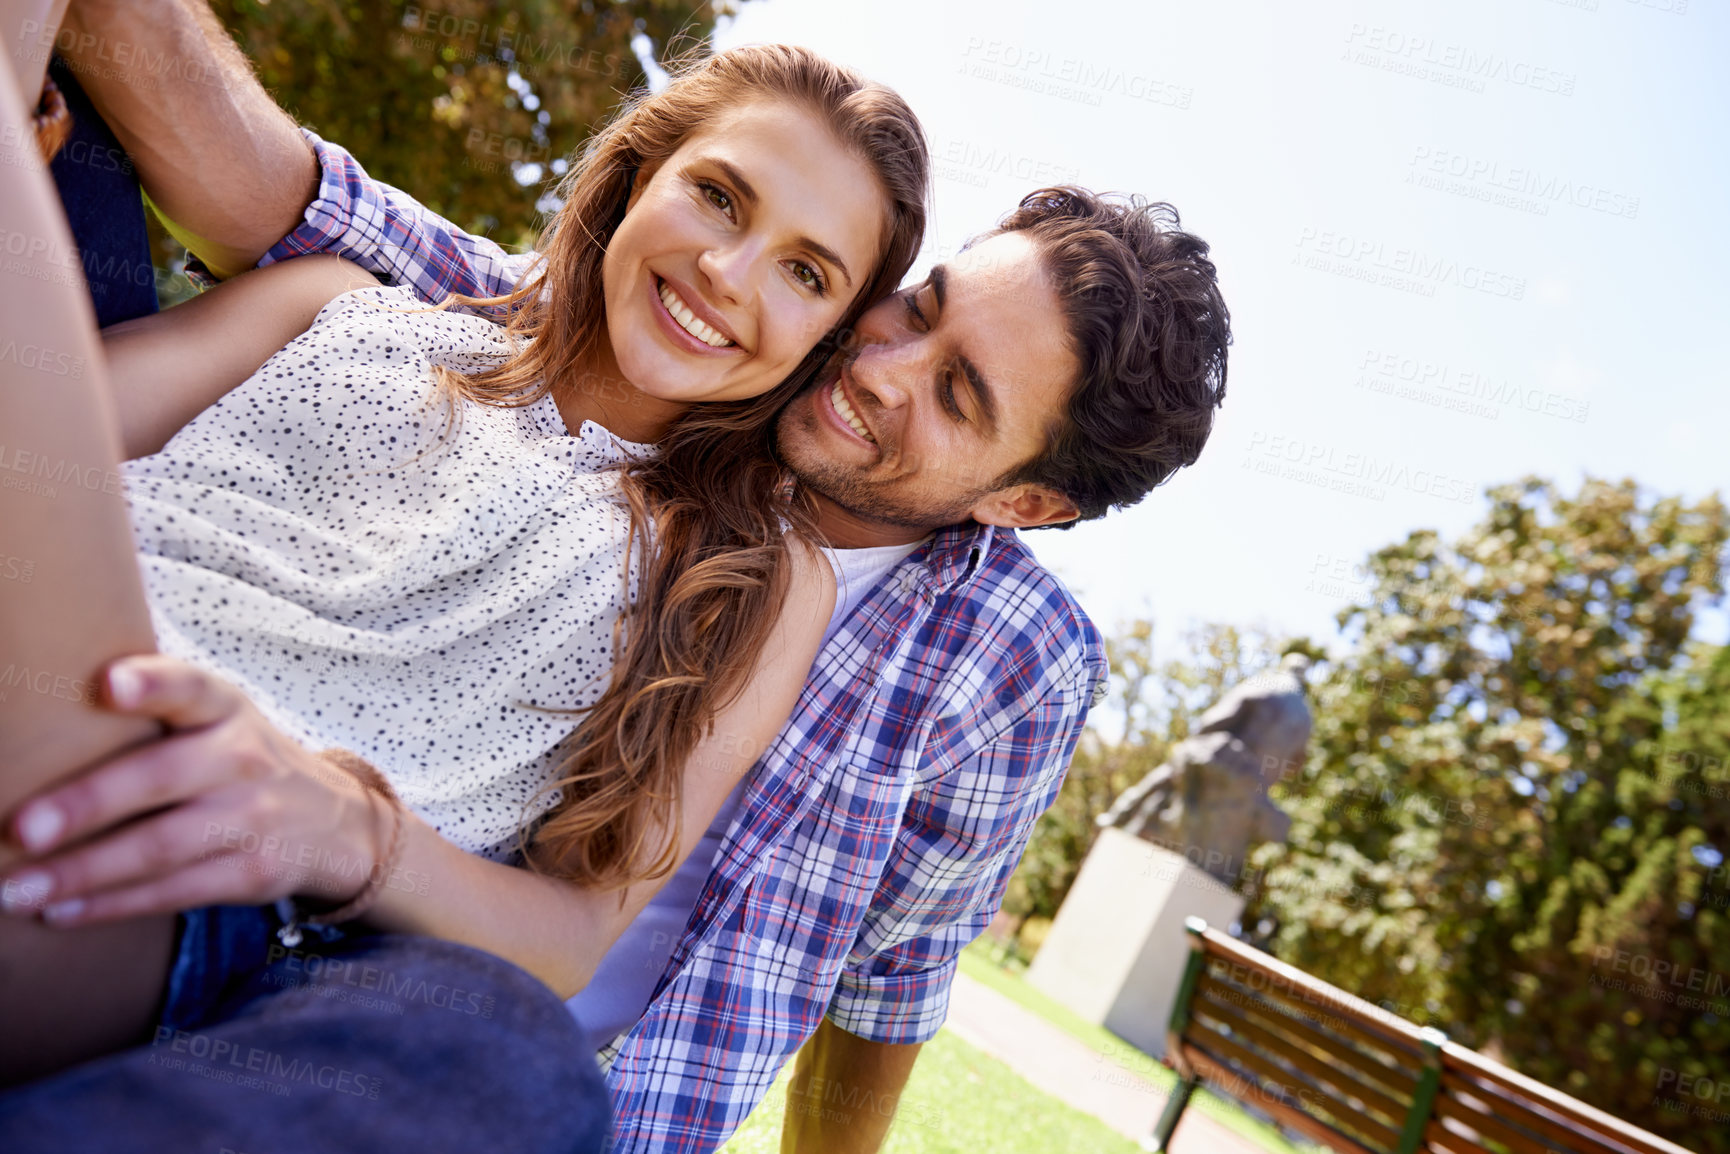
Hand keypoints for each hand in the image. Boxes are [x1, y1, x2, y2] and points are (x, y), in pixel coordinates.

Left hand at [0, 654, 378, 925]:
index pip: (191, 686)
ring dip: (83, 872)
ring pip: (160, 847)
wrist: (334, 821)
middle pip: (161, 777)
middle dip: (88, 804)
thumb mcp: (217, 718)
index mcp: (225, 709)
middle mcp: (241, 759)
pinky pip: (173, 893)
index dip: (153, 682)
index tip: (107, 683)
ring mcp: (252, 818)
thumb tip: (35, 712)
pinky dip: (112, 905)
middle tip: (21, 828)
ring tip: (16, 891)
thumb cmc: (238, 761)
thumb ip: (154, 708)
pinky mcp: (252, 873)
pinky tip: (61, 912)